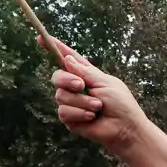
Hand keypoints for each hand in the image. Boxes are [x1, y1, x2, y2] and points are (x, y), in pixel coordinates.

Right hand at [41, 37, 146, 152]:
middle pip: (57, 77)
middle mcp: (76, 88)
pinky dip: (79, 113)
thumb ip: (86, 72)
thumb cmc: (121, 104)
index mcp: (87, 75)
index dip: (55, 49)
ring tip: (98, 107)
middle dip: (67, 80)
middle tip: (81, 85)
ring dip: (81, 101)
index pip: (68, 59)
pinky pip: (64, 112)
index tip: (41, 38)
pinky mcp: (70, 118)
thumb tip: (68, 59)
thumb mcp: (106, 83)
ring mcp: (72, 103)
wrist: (126, 128)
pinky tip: (92, 118)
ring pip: (61, 96)